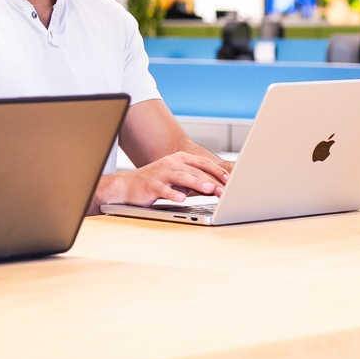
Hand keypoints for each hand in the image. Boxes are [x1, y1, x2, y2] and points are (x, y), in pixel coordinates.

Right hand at [95, 149, 229, 210]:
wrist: (128, 185)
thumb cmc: (158, 182)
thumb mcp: (178, 179)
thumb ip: (196, 181)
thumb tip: (218, 188)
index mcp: (181, 159)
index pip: (204, 164)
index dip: (218, 171)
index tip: (231, 181)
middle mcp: (172, 163)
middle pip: (196, 171)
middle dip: (213, 181)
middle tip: (226, 191)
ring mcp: (162, 173)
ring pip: (183, 177)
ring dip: (197, 183)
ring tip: (209, 189)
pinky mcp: (151, 185)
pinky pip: (164, 189)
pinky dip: (173, 194)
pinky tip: (181, 199)